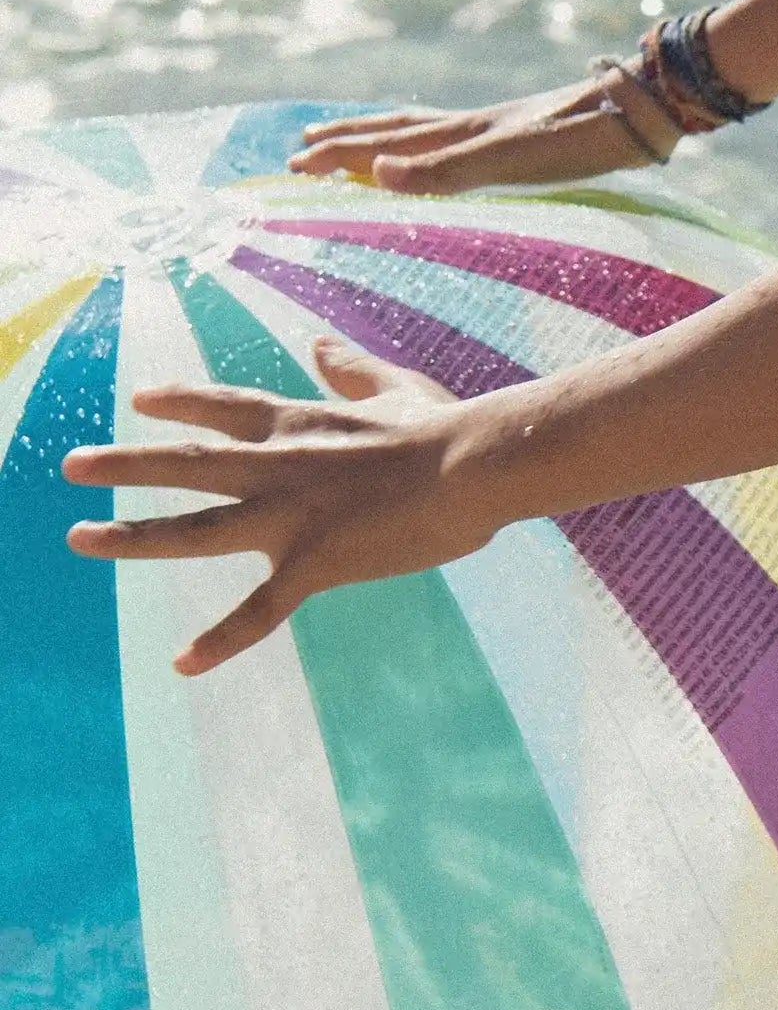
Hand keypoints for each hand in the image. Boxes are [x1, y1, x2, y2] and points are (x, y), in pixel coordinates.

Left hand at [62, 339, 500, 675]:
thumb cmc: (447, 427)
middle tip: (71, 466)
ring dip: (132, 536)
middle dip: (123, 464)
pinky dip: (220, 640)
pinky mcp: (313, 563)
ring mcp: (289, 516)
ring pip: (194, 531)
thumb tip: (318, 345)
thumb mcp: (396, 388)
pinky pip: (258, 611)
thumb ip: (351, 369)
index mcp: (300, 424)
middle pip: (186, 464)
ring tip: (79, 537)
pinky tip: (181, 663)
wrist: (472, 465)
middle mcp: (277, 466)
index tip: (140, 400)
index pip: (225, 409)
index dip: (181, 402)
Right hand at [289, 77, 655, 192]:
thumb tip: (376, 174)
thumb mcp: (510, 160)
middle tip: (305, 146)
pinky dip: (432, 144)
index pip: (384, 144)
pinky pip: (459, 139)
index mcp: (462, 133)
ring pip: (425, 130)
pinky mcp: (527, 134)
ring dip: (385, 137)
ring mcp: (499, 127)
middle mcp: (473, 126)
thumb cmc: (579, 139)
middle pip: (396, 131)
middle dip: (348, 141)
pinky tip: (447, 150)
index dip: (340, 154)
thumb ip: (446, 171)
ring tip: (360, 143)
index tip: (294, 161)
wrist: (640, 110)